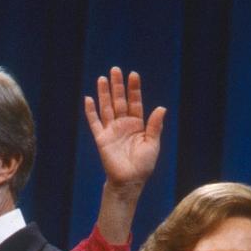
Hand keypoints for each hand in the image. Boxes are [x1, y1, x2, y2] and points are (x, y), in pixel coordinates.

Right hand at [84, 67, 164, 190]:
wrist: (129, 181)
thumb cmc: (143, 165)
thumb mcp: (152, 144)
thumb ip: (154, 126)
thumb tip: (161, 108)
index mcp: (137, 125)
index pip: (135, 102)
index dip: (134, 89)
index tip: (133, 75)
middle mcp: (123, 124)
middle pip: (119, 101)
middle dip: (117, 85)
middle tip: (115, 69)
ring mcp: (111, 130)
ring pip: (106, 107)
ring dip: (104, 93)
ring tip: (102, 78)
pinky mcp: (101, 138)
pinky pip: (95, 122)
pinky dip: (91, 111)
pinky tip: (89, 99)